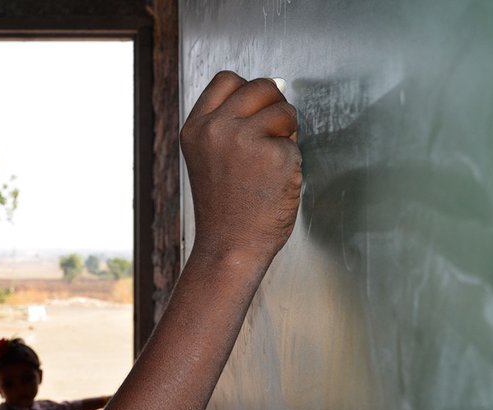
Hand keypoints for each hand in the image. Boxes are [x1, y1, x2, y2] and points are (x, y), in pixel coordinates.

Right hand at [180, 71, 301, 261]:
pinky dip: (293, 160)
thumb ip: (230, 124)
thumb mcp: (209, 157)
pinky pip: (296, 142)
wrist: (230, 247)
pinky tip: (276, 182)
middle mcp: (217, 129)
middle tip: (273, 136)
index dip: (248, 91)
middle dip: (275, 106)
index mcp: (196, 129)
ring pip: (283, 110)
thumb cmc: (225, 209)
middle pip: (260, 87)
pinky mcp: (276, 156)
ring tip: (270, 164)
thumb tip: (275, 88)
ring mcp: (246, 141)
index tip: (255, 112)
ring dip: (287, 131)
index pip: (227, 80)